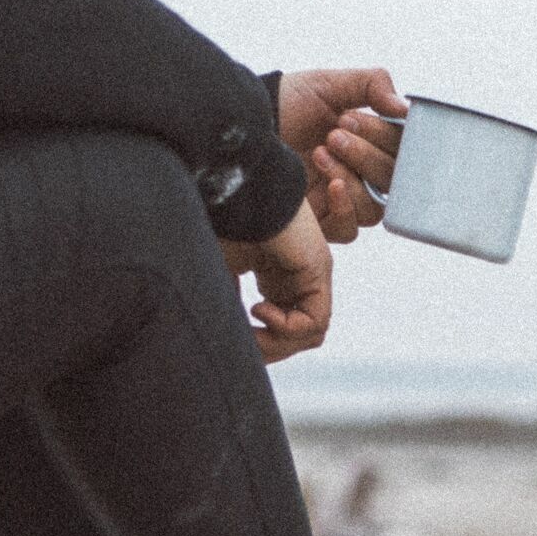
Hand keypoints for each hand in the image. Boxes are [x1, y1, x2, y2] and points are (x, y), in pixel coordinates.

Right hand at [221, 201, 332, 362]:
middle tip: (242, 344)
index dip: (259, 345)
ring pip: (310, 334)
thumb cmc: (221, 220)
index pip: (282, 331)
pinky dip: (286, 328)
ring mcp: (312, 275)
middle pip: (297, 338)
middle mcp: (298, 280)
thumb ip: (226, 306)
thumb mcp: (218, 274)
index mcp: (276, 280)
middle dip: (267, 349)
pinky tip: (259, 309)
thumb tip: (225, 343)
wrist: (234, 186)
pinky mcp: (318, 270)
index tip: (233, 340)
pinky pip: (315, 321)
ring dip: (277, 342)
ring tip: (250, 328)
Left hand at [277, 68, 407, 242]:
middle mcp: (362, 174)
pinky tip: (330, 185)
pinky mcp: (323, 223)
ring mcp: (344, 201)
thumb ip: (372, 85)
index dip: (384, 137)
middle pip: (392, 181)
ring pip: (375, 207)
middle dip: (366, 154)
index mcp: (372, 143)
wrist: (244, 127)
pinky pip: (351, 230)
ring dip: (353, 178)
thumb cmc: (287, 104)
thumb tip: (404, 108)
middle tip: (334, 134)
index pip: (402, 151)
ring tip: (320, 152)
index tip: (349, 117)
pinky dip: (345, 208)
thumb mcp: (330, 85)